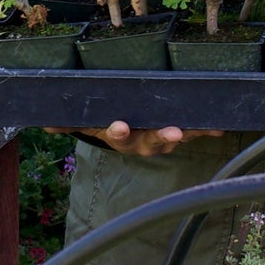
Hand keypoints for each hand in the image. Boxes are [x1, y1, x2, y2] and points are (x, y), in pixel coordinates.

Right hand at [45, 121, 224, 155]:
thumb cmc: (107, 123)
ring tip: (202, 129)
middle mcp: (142, 141)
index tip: (119, 126)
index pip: (118, 135)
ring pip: (175, 136)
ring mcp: (162, 139)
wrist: (126, 133)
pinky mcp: (179, 132)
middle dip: (163, 136)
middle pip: (152, 140)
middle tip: (172, 133)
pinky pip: (193, 131)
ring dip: (189, 133)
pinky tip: (220, 128)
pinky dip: (206, 129)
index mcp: (120, 137)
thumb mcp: (88, 123)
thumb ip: (68, 123)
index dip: (119, 131)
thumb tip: (44, 123)